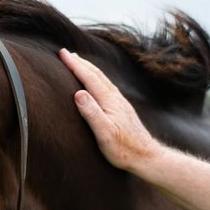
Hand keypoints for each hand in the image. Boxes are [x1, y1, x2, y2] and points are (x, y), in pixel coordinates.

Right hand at [59, 47, 161, 172]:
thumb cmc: (124, 149)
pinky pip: (107, 87)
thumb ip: (92, 113)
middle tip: (66, 53)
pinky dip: (98, 80)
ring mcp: (121, 103)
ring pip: (103, 80)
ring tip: (80, 63)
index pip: (89, 78)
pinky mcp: (123, 109)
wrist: (146, 157)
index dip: (75, 65)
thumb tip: (78, 93)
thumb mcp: (105, 133)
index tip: (62, 53)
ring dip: (89, 69)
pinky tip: (97, 84)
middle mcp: (116, 98)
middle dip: (81, 63)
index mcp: (109, 101)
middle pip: (97, 75)